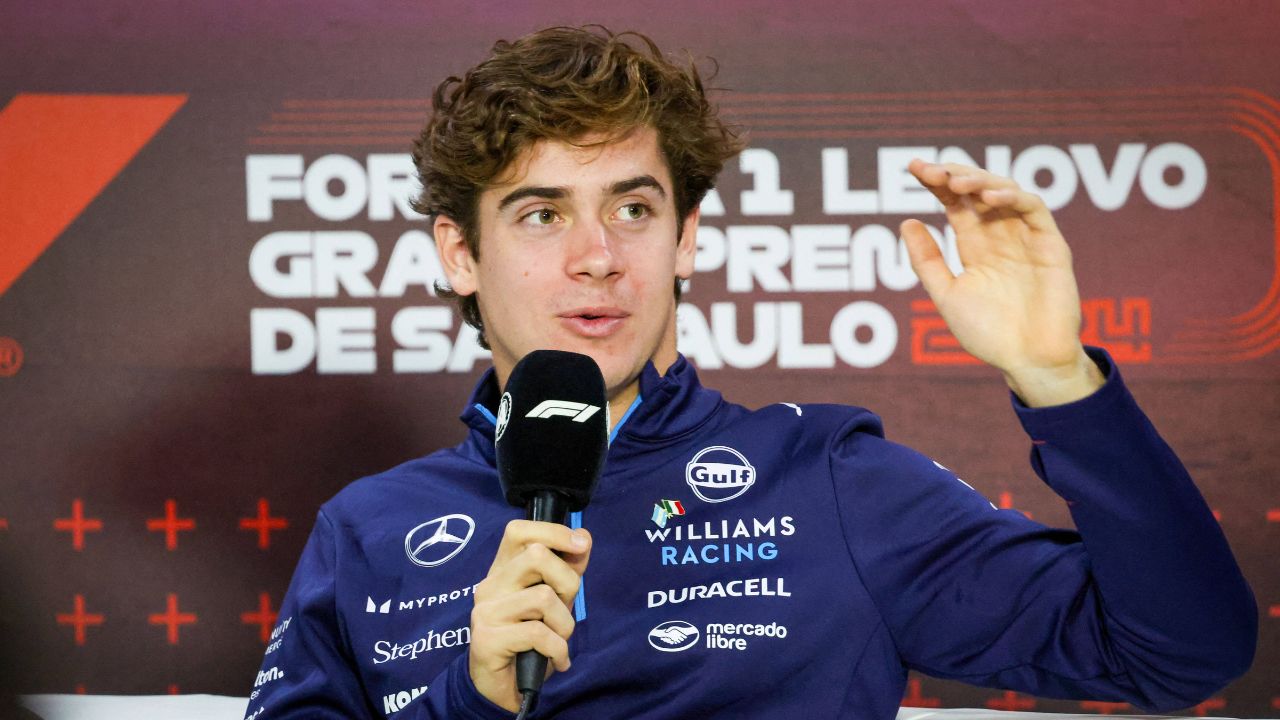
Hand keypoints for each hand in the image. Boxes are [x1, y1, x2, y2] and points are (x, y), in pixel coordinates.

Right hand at [469, 520, 590, 711]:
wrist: (502, 686)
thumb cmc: (529, 640)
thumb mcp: (554, 601)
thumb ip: (566, 570)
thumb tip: (583, 538)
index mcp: (503, 570)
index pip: (519, 530)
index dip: (553, 531)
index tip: (580, 545)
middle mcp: (490, 585)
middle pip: (537, 556)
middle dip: (567, 582)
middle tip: (565, 608)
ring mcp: (485, 611)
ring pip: (543, 596)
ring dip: (563, 624)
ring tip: (559, 640)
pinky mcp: (487, 638)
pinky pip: (538, 633)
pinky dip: (558, 649)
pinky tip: (557, 660)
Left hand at [900, 160, 1103, 406]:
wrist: (1026, 361)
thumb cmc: (988, 333)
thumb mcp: (947, 295)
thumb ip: (927, 261)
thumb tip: (907, 221)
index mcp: (976, 246)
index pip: (955, 203)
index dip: (937, 183)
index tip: (913, 168)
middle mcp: (1001, 236)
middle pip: (977, 191)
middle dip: (954, 175)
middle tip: (930, 170)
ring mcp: (1026, 238)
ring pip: (1005, 193)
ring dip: (980, 182)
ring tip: (956, 182)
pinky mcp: (1051, 246)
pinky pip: (1034, 210)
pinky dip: (1013, 198)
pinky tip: (990, 199)